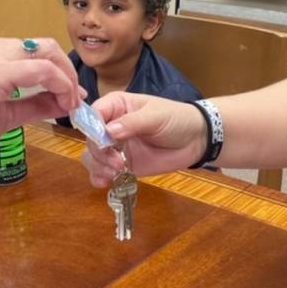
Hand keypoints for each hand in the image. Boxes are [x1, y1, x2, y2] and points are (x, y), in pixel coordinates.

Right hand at [0, 36, 80, 167]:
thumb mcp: (7, 112)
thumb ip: (36, 103)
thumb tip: (65, 100)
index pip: (36, 50)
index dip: (61, 71)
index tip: (72, 96)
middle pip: (45, 46)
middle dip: (68, 72)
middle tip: (75, 99)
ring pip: (47, 54)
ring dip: (66, 78)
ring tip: (70, 105)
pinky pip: (42, 71)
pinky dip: (59, 85)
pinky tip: (62, 105)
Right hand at [81, 92, 206, 186]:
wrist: (195, 140)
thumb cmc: (176, 119)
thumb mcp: (156, 116)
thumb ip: (132, 122)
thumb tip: (108, 131)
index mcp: (116, 105)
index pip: (94, 113)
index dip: (93, 128)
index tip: (103, 141)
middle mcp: (110, 125)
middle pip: (90, 138)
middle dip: (99, 152)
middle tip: (117, 162)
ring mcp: (115, 146)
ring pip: (92, 156)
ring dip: (98, 166)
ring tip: (115, 173)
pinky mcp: (121, 164)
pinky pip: (101, 171)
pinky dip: (99, 177)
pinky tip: (106, 182)